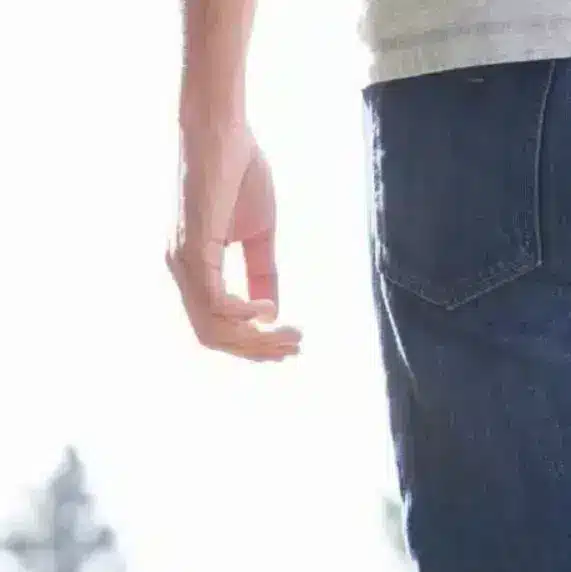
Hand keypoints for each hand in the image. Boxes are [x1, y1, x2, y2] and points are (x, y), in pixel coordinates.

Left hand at [169, 114, 300, 360]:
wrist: (220, 128)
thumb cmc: (237, 170)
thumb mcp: (258, 232)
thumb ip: (261, 271)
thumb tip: (269, 311)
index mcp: (193, 266)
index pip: (215, 326)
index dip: (252, 345)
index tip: (290, 342)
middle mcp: (180, 268)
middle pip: (213, 337)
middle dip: (257, 351)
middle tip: (296, 346)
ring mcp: (182, 259)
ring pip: (212, 328)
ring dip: (256, 340)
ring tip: (291, 333)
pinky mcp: (192, 246)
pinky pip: (213, 302)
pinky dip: (243, 314)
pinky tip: (268, 308)